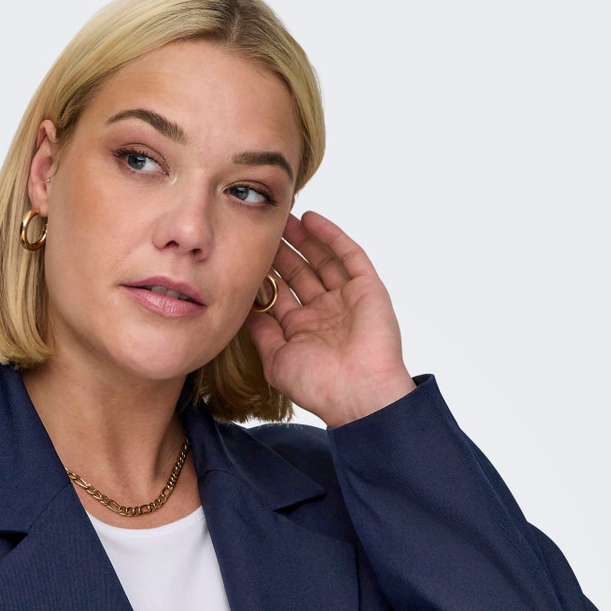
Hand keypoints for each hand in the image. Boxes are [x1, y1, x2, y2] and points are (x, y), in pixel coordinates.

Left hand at [245, 209, 417, 427]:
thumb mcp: (275, 359)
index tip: (245, 253)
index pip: (280, 294)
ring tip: (283, 217)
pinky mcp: (367, 289)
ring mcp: (346, 299)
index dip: (264, 274)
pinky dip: (331, 236)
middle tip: (263, 227)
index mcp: (302, 331)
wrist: (357, 393)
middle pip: (300, 273)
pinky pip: (348, 255)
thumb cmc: (316, 385)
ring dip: (304, 239)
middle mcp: (324, 313)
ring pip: (322, 260)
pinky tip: (311, 220)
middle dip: (282, 251)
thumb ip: (260, 331)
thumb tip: (244, 308)